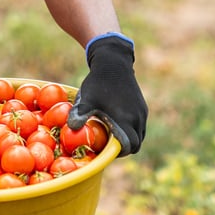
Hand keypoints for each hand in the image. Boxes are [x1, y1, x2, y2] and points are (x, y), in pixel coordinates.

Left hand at [67, 34, 147, 155]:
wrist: (113, 62)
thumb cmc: (98, 82)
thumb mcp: (86, 99)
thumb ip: (79, 115)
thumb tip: (71, 129)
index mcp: (126, 120)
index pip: (130, 147)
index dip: (119, 153)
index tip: (107, 150)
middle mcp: (138, 118)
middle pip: (136, 144)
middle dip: (124, 148)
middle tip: (108, 145)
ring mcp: (142, 112)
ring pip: (139, 134)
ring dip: (129, 138)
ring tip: (112, 133)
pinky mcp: (142, 106)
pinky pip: (140, 125)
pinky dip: (131, 128)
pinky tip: (116, 120)